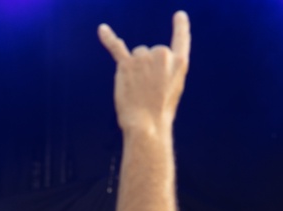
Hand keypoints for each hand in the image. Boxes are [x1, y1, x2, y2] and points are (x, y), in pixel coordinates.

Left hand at [98, 11, 190, 133]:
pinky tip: (102, 29)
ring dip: (133, 70)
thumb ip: (165, 69)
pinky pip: (116, 47)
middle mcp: (162, 54)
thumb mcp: (173, 88)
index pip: (181, 39)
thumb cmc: (159, 111)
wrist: (146, 124)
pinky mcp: (126, 65)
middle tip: (148, 89)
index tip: (179, 15)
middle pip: (150, 52)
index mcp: (180, 62)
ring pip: (136, 55)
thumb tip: (143, 59)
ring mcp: (144, 58)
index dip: (180, 26)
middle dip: (146, 67)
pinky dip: (108, 38)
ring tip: (136, 88)